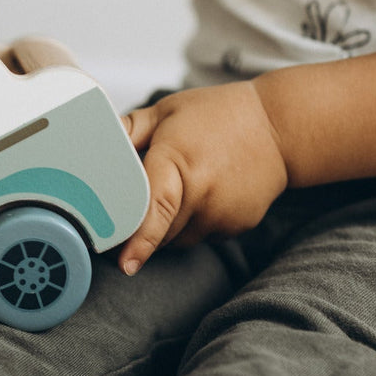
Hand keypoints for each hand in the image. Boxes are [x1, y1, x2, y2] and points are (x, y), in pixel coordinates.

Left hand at [119, 82, 289, 274]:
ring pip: (177, 239)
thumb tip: (95, 142)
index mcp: (179, 161)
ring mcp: (222, 215)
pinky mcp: (237, 227)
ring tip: (184, 185)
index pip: (155, 208)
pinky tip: (206, 193)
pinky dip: (194, 223)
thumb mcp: (167, 111)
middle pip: (158, 230)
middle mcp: (203, 193)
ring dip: (169, 224)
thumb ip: (128, 129)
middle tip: (147, 194)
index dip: (138, 240)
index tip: (125, 264)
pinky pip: (201, 236)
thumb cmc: (219, 115)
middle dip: (143, 223)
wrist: (280, 128)